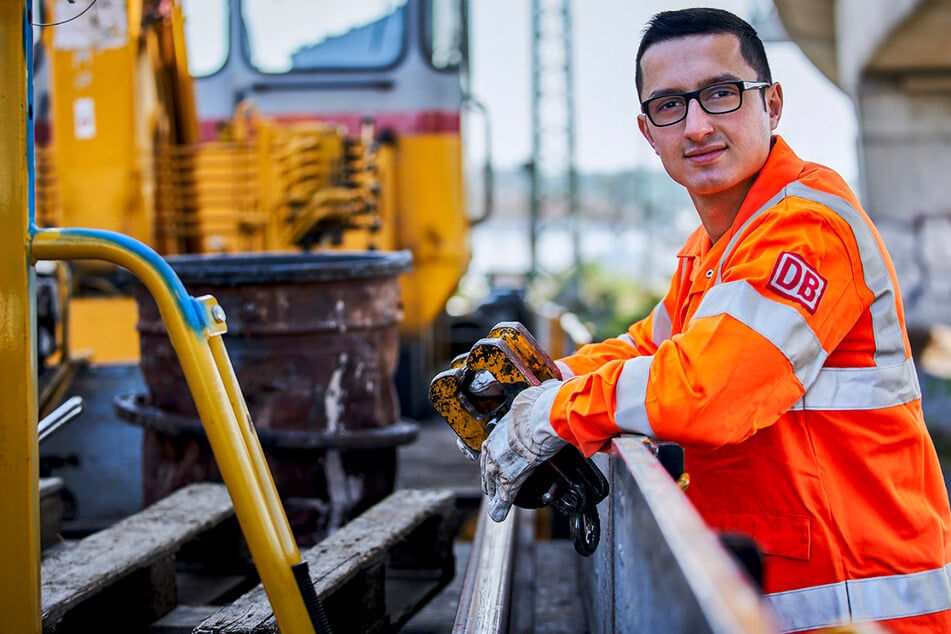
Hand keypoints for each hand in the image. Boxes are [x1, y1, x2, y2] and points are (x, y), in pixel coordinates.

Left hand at [480, 379, 566, 521]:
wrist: (546, 414)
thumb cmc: (543, 401)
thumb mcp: (536, 396)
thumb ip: (540, 397)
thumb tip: (553, 384)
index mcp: (501, 425)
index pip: (491, 445)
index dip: (492, 455)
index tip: (492, 461)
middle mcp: (495, 443)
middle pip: (487, 464)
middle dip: (489, 477)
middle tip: (490, 488)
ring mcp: (501, 460)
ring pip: (493, 480)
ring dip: (494, 492)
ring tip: (495, 505)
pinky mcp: (511, 475)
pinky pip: (505, 494)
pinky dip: (502, 505)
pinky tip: (499, 514)